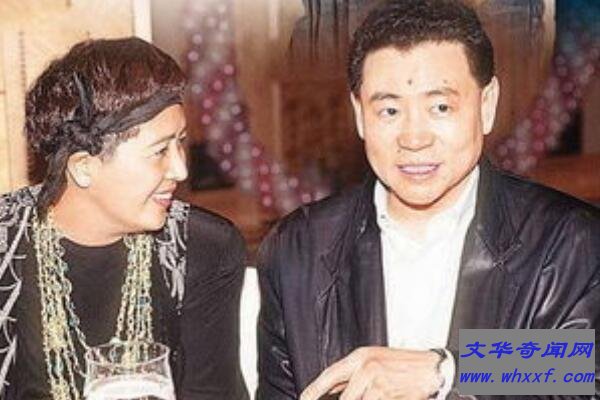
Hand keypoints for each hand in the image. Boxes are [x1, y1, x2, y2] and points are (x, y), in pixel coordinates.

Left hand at [300, 346, 441, 399]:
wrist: (433, 369)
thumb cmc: (403, 366)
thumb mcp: (374, 362)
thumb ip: (351, 376)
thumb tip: (331, 390)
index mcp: (360, 357)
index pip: (329, 374)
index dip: (313, 390)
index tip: (303, 399)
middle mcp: (366, 367)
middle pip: (344, 397)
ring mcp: (377, 382)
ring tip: (378, 393)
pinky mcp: (387, 393)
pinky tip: (384, 396)